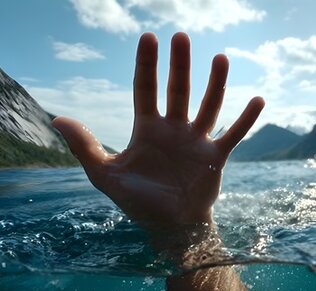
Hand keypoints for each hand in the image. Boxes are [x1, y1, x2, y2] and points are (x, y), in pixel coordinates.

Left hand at [53, 32, 263, 226]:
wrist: (169, 228)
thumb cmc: (138, 201)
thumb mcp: (106, 175)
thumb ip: (85, 147)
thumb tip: (57, 119)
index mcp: (147, 129)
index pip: (145, 89)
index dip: (146, 64)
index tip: (148, 37)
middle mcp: (173, 129)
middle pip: (177, 90)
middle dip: (179, 65)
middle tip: (181, 37)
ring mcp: (197, 141)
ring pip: (208, 106)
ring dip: (215, 83)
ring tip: (220, 58)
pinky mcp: (215, 158)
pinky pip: (234, 134)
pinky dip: (246, 119)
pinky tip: (258, 99)